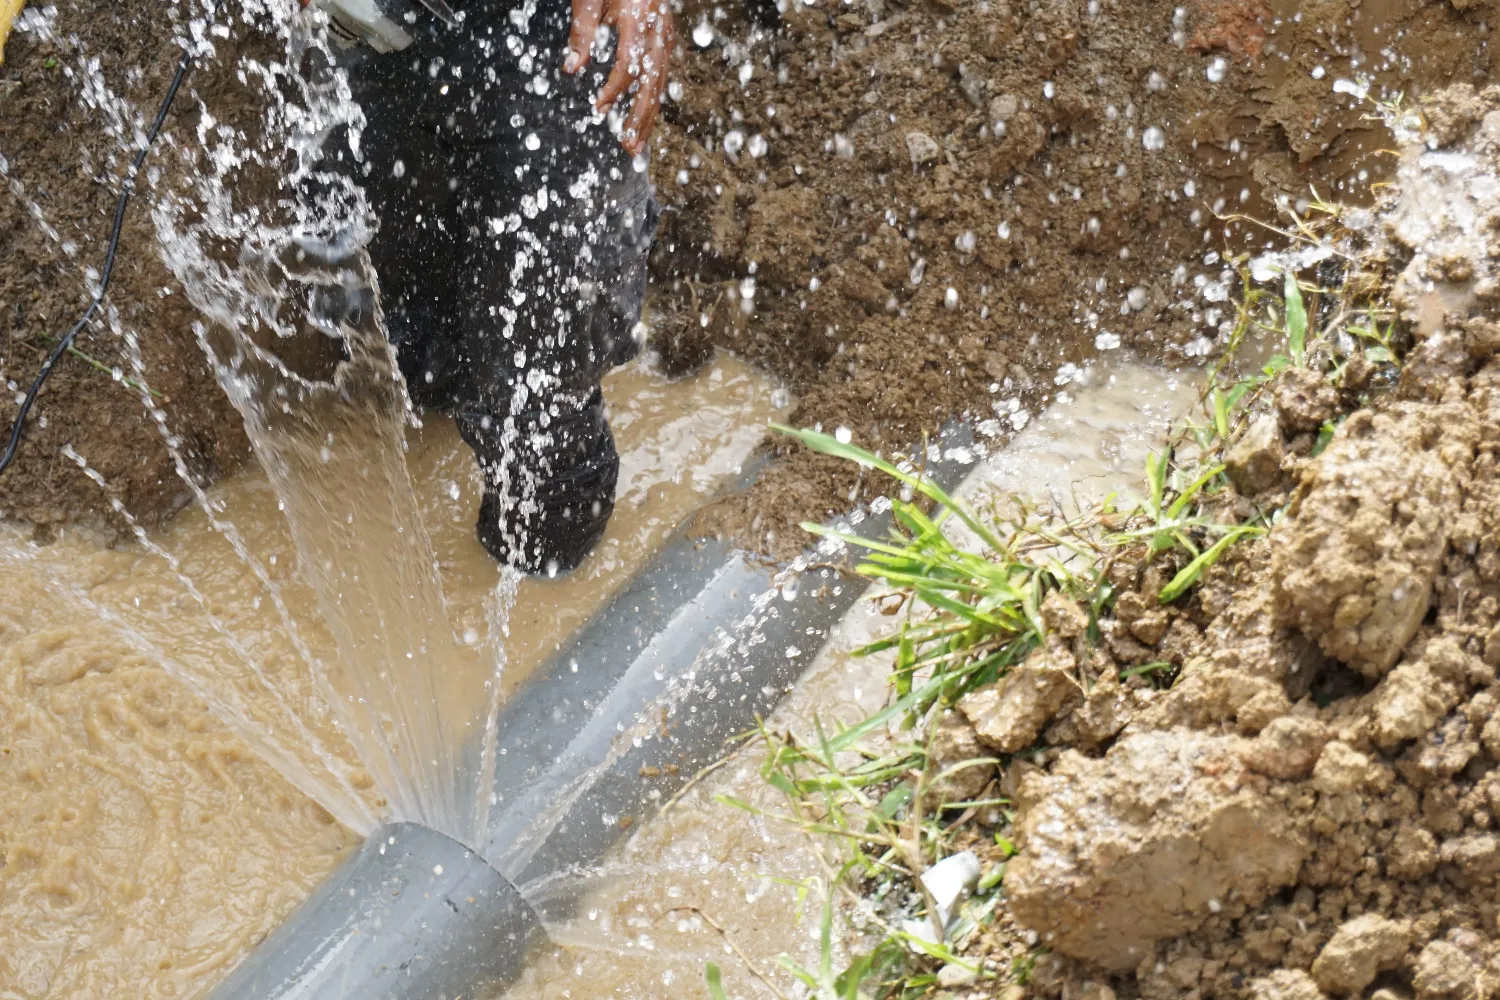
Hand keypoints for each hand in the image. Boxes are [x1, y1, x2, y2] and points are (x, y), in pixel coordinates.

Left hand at [564, 0, 673, 155]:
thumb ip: (582, 31)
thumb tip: (572, 68)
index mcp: (640, 16)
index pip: (630, 64)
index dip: (614, 89)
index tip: (599, 108)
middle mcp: (659, 29)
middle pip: (653, 82)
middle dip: (640, 117)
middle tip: (628, 146)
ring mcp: (666, 34)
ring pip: (661, 83)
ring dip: (648, 116)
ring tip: (635, 144)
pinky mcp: (665, 38)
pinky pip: (661, 75)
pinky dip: (651, 99)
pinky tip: (643, 119)